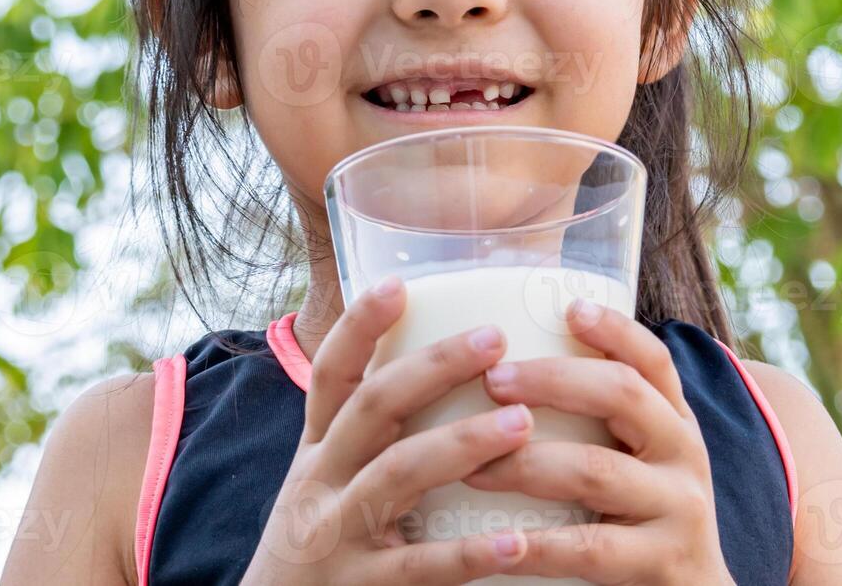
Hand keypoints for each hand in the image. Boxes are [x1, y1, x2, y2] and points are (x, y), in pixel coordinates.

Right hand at [241, 277, 537, 584]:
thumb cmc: (322, 549)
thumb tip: (441, 373)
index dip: (359, 326)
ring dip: (463, 442)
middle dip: (434, 366)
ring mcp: (334, 536)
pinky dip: (470, 554)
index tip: (399, 283)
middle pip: (372, 407)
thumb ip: (372, 440)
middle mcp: (319, 483)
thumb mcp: (328, 485)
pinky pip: (419, 567)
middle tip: (496, 337)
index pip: (331, 376)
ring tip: (523, 424)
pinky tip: (518, 542)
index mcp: (318, 451)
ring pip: (397, 474)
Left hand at [465, 298, 736, 584]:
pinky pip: (589, 548)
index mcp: (676, 421)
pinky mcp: (662, 563)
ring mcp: (679, 509)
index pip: (653, 359)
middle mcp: (684, 454)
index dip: (615, 329)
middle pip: (623, 395)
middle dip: (553, 381)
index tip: (569, 307)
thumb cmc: (644, 523)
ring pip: (596, 470)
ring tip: (472, 467)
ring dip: (526, 463)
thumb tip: (513, 371)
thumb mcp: (641, 462)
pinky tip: (498, 544)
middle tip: (493, 381)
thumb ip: (601, 423)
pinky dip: (538, 546)